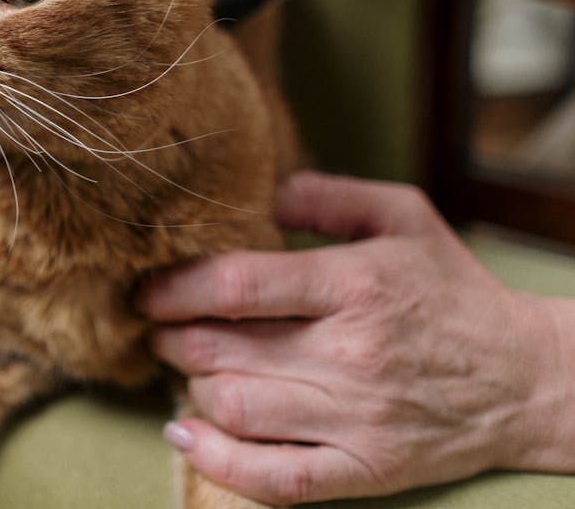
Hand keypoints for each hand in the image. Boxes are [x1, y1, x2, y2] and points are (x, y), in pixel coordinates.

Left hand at [138, 171, 574, 504]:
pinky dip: (217, 461)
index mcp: (356, 284)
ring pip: (234, 406)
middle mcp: (352, 354)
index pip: (237, 285)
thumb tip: (258, 195)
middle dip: (170, 334)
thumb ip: (326, 195)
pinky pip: (273, 479)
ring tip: (185, 363)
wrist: (526, 378)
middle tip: (160, 325)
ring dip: (188, 383)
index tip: (148, 288)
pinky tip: (185, 433)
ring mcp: (357, 419)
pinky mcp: (364, 470)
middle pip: (221, 347)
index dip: (174, 286)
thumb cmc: (449, 289)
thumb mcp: (403, 216)